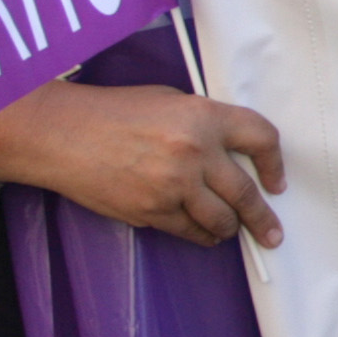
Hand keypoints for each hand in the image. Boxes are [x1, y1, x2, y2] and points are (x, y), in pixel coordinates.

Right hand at [12, 82, 284, 248]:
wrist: (60, 134)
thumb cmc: (112, 113)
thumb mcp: (168, 101)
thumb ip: (205, 125)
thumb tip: (233, 156)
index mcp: (203, 116)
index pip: (261, 138)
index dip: (275, 163)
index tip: (277, 182)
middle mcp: (195, 152)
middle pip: (246, 193)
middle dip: (263, 219)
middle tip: (272, 234)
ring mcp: (174, 185)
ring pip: (221, 220)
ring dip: (230, 228)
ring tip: (232, 230)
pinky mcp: (151, 211)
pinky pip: (189, 231)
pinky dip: (201, 235)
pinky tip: (204, 233)